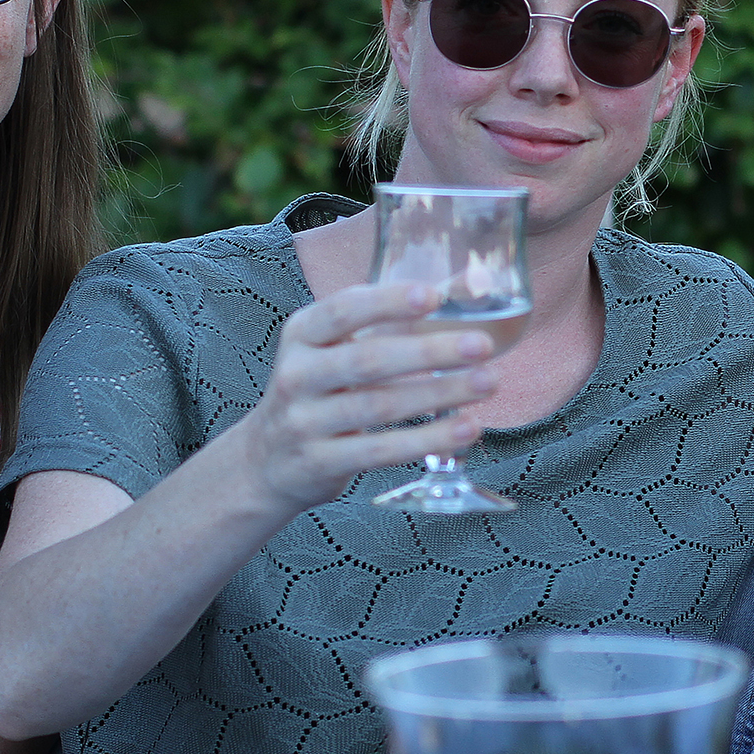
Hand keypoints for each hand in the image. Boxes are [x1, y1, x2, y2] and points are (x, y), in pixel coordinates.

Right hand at [229, 282, 499, 518]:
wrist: (266, 460)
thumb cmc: (318, 392)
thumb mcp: (330, 350)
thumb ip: (382, 325)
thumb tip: (464, 292)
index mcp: (302, 335)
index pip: (342, 310)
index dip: (388, 302)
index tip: (434, 296)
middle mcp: (298, 375)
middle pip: (368, 360)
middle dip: (429, 351)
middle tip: (481, 345)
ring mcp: (306, 421)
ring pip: (379, 406)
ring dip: (439, 394)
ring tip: (487, 383)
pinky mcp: (320, 462)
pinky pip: (382, 450)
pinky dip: (429, 440)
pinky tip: (466, 429)